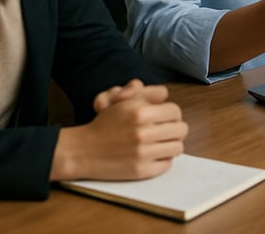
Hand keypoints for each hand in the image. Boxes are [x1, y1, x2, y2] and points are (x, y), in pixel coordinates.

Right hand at [50, 84, 187, 181]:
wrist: (83, 150)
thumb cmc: (105, 124)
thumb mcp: (125, 101)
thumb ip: (149, 94)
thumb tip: (167, 97)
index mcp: (141, 112)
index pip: (176, 112)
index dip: (172, 114)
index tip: (166, 118)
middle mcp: (143, 132)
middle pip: (181, 129)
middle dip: (175, 129)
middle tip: (166, 130)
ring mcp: (142, 153)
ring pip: (178, 148)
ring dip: (171, 144)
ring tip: (161, 142)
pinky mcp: (140, 170)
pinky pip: (167, 164)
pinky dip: (163, 160)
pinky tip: (153, 155)